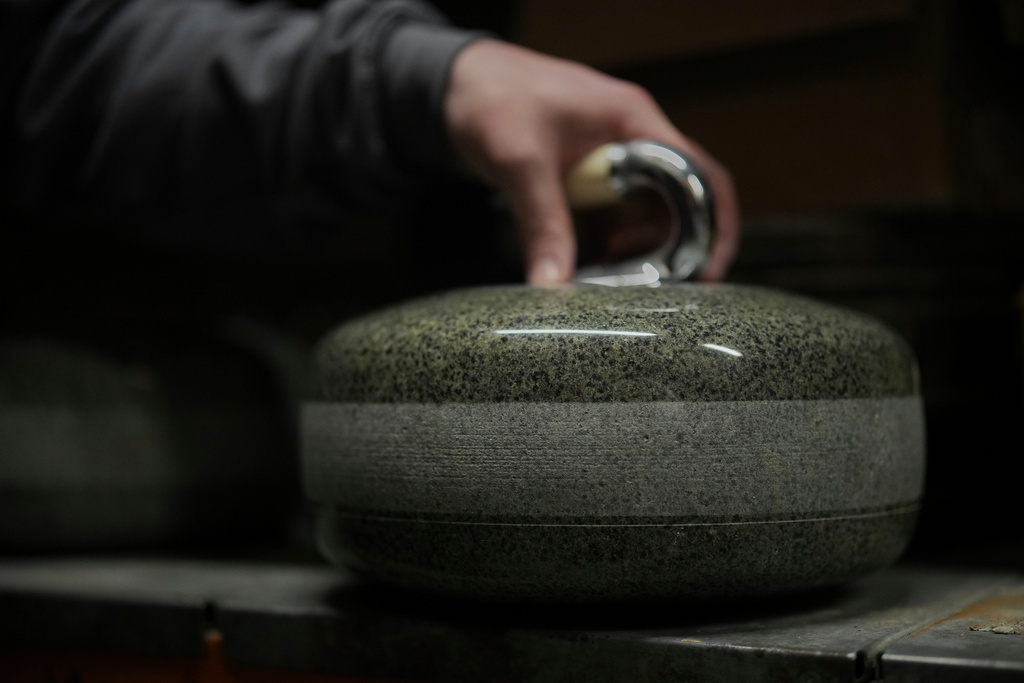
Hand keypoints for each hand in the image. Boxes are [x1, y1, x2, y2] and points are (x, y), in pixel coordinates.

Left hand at [444, 39, 739, 283]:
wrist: (450, 83)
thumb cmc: (490, 96)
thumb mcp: (521, 162)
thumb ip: (543, 224)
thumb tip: (553, 284)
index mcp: (632, 120)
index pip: (698, 172)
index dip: (713, 222)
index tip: (708, 268)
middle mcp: (630, 136)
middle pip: (680, 196)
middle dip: (677, 242)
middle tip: (668, 286)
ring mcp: (608, 156)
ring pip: (646, 210)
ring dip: (640, 245)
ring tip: (621, 276)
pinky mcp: (584, 175)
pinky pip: (612, 214)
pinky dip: (609, 241)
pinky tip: (595, 264)